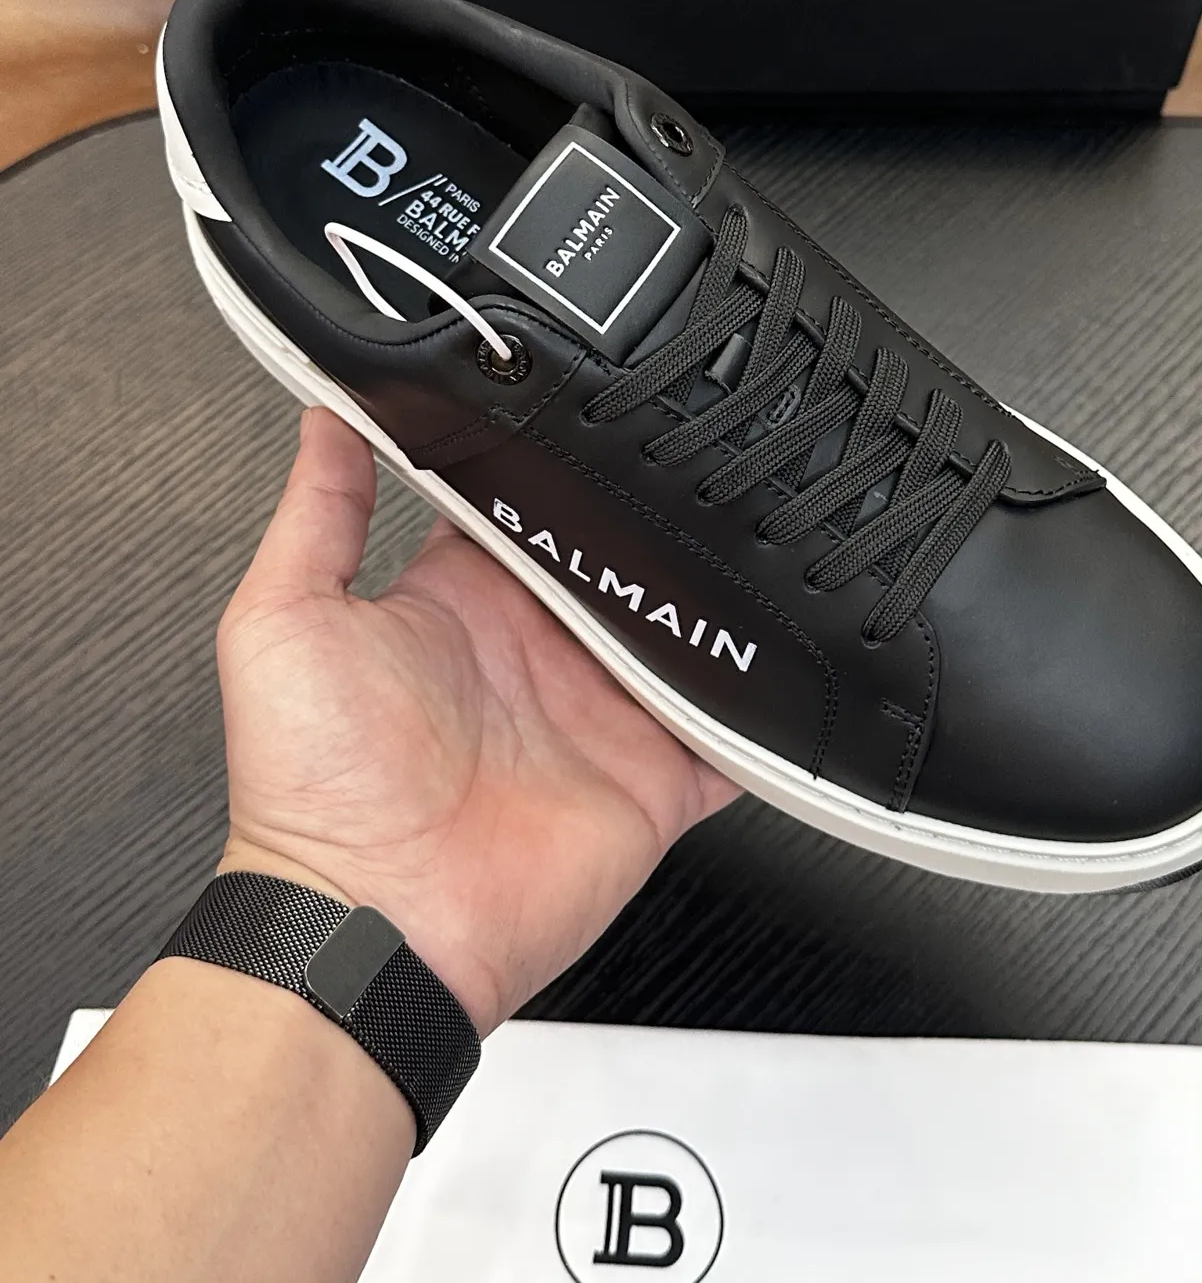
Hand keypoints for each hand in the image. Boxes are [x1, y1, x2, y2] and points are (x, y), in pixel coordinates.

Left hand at [216, 407, 735, 1034]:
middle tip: (694, 464)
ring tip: (750, 541)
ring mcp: (598, 717)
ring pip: (681, 635)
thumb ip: (318, 513)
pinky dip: (760, 712)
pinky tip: (782, 664)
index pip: (525, 509)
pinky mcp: (651, 781)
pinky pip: (728, 737)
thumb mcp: (282, 622)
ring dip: (711, 599)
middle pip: (617, 561)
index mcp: (461, 606)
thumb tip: (326, 416)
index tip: (594, 409)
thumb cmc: (313, 793)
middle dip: (652, 519)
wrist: (372, 929)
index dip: (558, 463)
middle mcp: (536, 654)